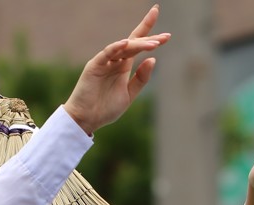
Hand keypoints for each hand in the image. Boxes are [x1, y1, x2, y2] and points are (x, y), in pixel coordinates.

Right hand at [63, 5, 169, 135]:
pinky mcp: (94, 66)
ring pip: (124, 48)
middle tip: (166, 37)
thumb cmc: (105, 109)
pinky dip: (115, 47)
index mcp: (123, 67)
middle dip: (149, 36)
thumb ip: (141, 78)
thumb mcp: (129, 95)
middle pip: (133, 43)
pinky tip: (126, 43)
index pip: (138, 47)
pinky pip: (106, 54)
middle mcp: (115, 61)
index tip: (168, 35)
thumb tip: (153, 59)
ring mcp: (104, 62)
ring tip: (155, 45)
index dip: (151, 37)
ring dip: (139, 44)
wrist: (86, 120)